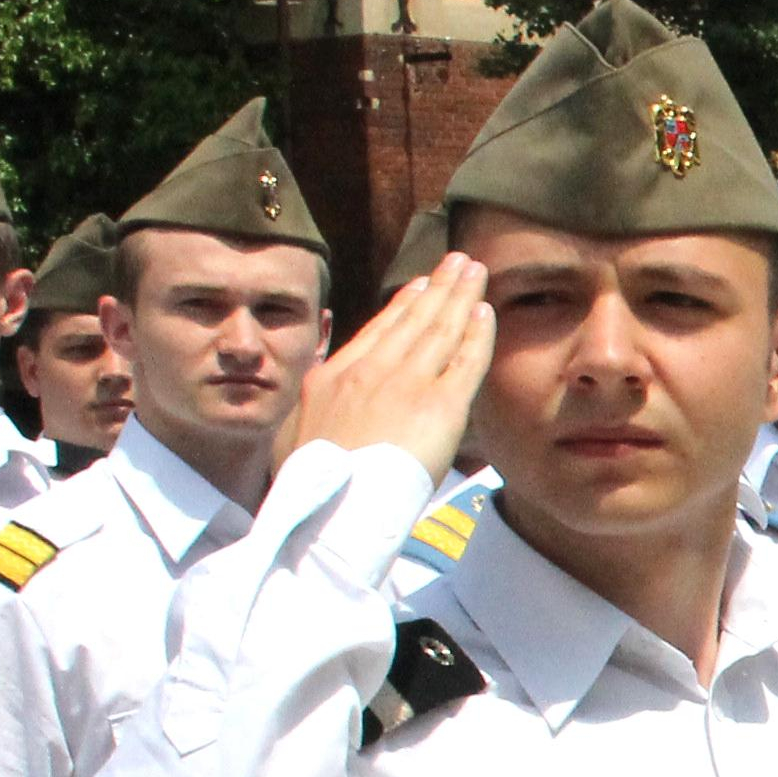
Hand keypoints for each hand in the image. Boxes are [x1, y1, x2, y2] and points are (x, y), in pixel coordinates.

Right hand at [279, 255, 493, 484]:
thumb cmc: (310, 494)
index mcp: (331, 379)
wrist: (333, 513)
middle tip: (457, 263)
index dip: (402, 307)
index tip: (419, 286)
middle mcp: (369, 372)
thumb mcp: (291, 440)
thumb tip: (312, 401)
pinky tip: (486, 311)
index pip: (376, 333)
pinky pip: (466, 361)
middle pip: (412, 321)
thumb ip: (310, 414)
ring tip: (475, 271)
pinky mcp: (440, 406)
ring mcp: (405, 385)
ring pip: (439, 330)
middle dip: (437, 288)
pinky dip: (478, 333)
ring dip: (460, 297)